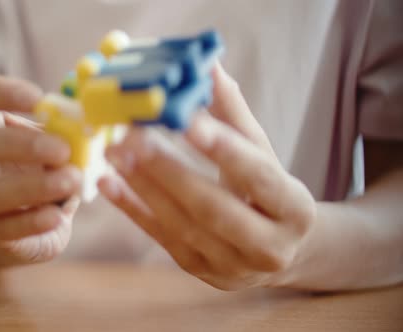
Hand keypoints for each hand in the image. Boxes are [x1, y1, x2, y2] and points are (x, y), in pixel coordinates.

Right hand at [0, 74, 81, 263]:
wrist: (36, 211)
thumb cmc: (40, 160)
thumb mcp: (51, 136)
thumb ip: (64, 126)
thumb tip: (83, 120)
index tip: (39, 98)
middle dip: (15, 145)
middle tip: (61, 149)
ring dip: (28, 187)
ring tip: (70, 181)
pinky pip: (0, 229)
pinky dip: (30, 222)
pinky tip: (56, 215)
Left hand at [98, 63, 316, 289]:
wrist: (279, 250)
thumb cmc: (267, 192)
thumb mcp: (261, 154)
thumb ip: (234, 115)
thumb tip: (209, 68)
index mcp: (294, 209)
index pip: (258, 177)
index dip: (224, 150)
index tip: (187, 121)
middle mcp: (269, 246)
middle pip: (213, 207)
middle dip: (169, 171)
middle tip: (133, 135)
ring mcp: (232, 266)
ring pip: (182, 226)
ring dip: (144, 187)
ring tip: (115, 152)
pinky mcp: (200, 271)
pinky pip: (161, 238)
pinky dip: (133, 209)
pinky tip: (109, 183)